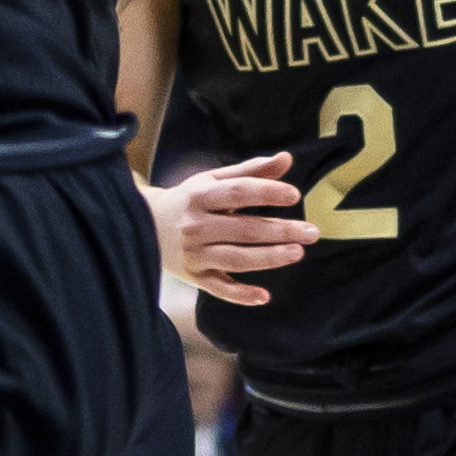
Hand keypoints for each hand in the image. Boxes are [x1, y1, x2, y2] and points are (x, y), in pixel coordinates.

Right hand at [144, 152, 313, 305]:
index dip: (267, 192)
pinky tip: (264, 296)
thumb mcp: (212, 180)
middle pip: (244, 229)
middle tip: (311, 232)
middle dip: (280, 230)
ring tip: (297, 253)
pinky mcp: (195, 276)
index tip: (294, 195)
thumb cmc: (188, 201)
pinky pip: (220, 288)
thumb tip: (286, 159)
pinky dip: (241, 295)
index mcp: (200, 195)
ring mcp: (195, 253)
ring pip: (236, 258)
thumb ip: (250, 171)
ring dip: (268, 258)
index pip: (238, 192)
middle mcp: (196, 225)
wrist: (143, 226)